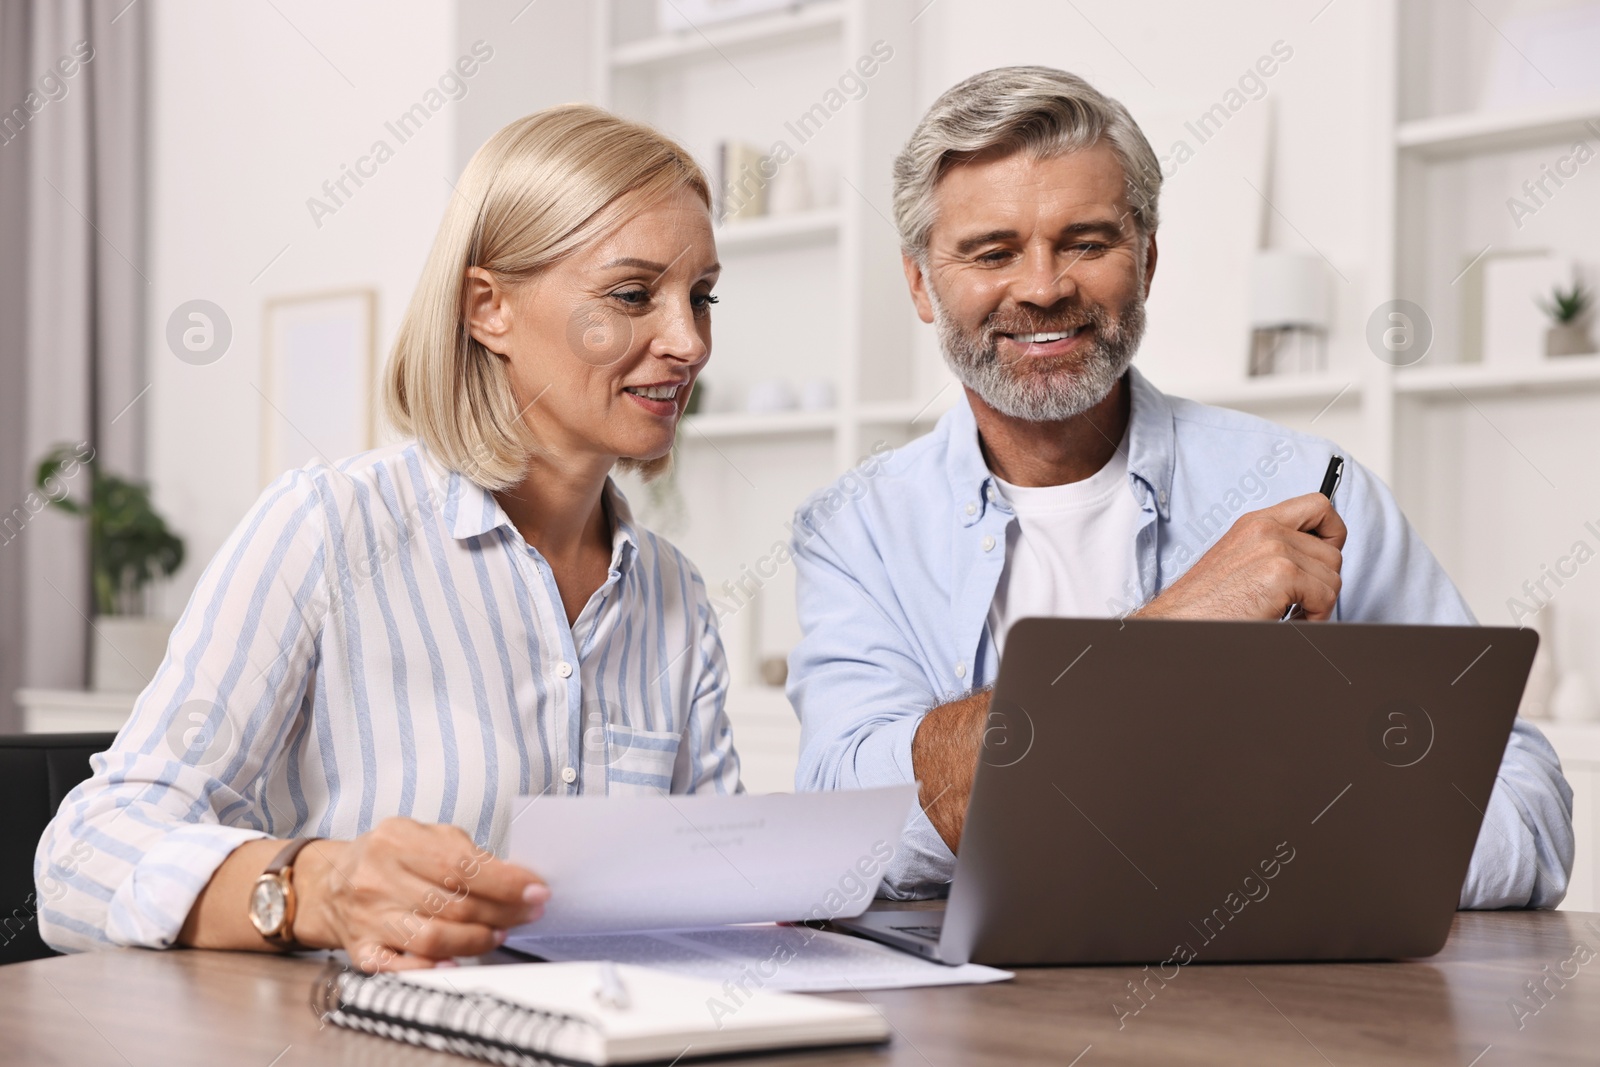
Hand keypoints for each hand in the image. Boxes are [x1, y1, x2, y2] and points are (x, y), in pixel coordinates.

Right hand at [293, 817, 548, 971]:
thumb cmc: (388, 857)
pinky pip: (399, 967)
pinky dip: (431, 970)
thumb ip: (465, 853)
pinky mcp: (361, 950)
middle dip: (501, 913)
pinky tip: (456, 964)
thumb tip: (514, 879)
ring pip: (433, 937)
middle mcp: (378, 878)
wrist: (327, 883)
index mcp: (397, 841)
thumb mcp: (423, 837)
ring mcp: (368, 917)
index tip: (536, 892)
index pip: (461, 865)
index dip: (505, 882)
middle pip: (453, 904)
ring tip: (498, 934)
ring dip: (476, 941)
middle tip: (527, 915)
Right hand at [1136, 492, 1346, 621]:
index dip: (1333, 533)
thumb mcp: (1241, 560)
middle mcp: (1266, 528)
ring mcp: (1275, 548)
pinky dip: (1316, 617)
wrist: (1181, 621)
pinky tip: (1289, 620)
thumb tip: (1318, 558)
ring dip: (1319, 602)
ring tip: (1290, 613)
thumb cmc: (1208, 603)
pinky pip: (1326, 596)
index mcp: (1256, 522)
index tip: (1323, 561)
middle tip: (1299, 602)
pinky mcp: (1282, 574)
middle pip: (1332, 550)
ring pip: (1333, 576)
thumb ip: (1275, 549)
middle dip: (1323, 582)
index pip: (1319, 505)